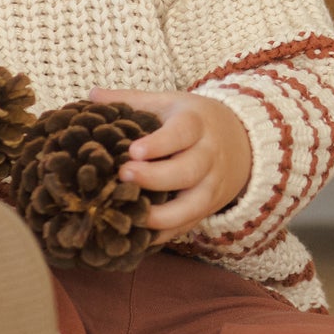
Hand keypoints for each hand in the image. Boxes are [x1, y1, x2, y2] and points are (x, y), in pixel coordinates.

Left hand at [88, 88, 252, 244]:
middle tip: (124, 176)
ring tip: (133, 216)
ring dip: (163, 215)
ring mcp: (212, 185)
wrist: (241, 142)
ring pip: (193, 205)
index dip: (160, 143)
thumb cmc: (193, 121)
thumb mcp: (168, 103)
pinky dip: (166, 234)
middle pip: (188, 170)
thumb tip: (92, 95)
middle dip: (156, 178)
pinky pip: (189, 225)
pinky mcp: (208, 208)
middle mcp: (209, 156)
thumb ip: (132, 100)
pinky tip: (141, 238)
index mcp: (197, 124)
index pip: (182, 133)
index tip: (134, 151)